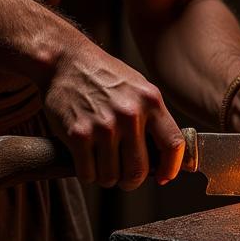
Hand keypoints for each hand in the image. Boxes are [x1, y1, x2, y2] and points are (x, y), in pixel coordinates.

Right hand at [42, 35, 183, 190]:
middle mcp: (130, 114)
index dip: (170, 168)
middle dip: (131, 180)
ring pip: (111, 177)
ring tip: (101, 161)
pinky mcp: (78, 134)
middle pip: (139, 171)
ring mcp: (104, 126)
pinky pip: (88, 174)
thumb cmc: (104, 75)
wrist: (66, 60)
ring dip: (106, 177)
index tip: (163, 176)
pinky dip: (87, 173)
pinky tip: (85, 159)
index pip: (173, 145)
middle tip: (123, 175)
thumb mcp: (138, 87)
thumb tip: (166, 155)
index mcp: (150, 100)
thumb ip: (153, 117)